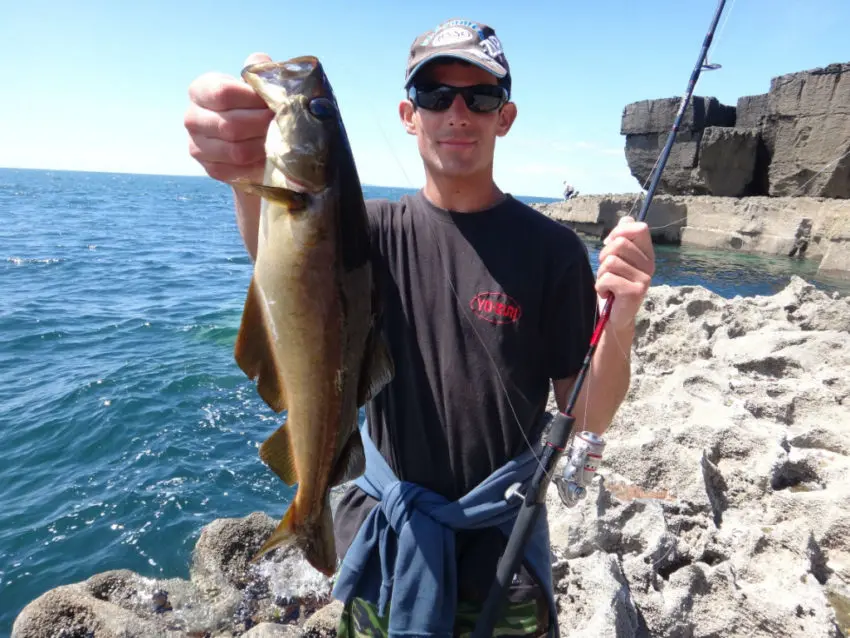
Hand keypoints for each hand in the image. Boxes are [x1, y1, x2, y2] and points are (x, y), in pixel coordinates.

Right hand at [184, 53, 273, 183]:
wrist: (249, 139)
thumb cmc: (254, 106)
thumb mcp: (256, 85)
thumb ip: (258, 71)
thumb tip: (259, 61)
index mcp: (200, 90)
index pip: (223, 93)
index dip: (254, 99)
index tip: (276, 102)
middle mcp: (192, 118)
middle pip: (231, 125)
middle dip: (263, 125)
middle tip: (285, 125)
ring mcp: (197, 146)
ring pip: (236, 151)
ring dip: (264, 147)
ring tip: (281, 140)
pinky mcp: (211, 169)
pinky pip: (238, 170)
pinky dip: (259, 165)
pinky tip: (271, 157)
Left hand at [595, 216, 654, 328]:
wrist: (615, 316)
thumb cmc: (614, 285)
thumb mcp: (617, 259)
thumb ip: (622, 238)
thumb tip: (626, 219)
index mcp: (647, 254)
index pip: (639, 228)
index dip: (619, 232)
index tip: (609, 244)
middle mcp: (650, 264)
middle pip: (619, 244)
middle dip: (604, 256)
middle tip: (607, 271)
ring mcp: (645, 278)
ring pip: (611, 261)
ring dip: (602, 273)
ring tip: (607, 284)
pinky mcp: (636, 291)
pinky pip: (608, 278)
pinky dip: (600, 286)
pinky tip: (607, 293)